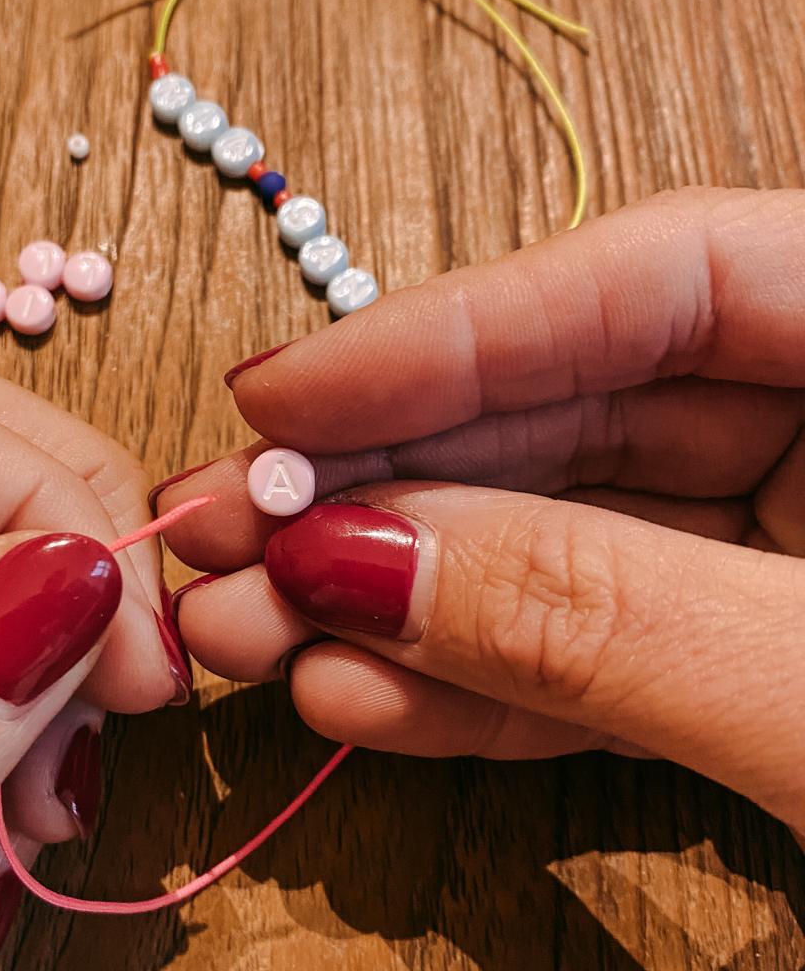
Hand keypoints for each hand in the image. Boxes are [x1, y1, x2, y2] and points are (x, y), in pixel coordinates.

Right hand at [158, 188, 804, 839]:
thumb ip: (602, 613)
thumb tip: (360, 562)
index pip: (664, 277)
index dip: (456, 330)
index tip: (280, 396)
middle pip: (575, 416)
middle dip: (383, 484)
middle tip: (222, 528)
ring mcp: (793, 566)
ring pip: (560, 547)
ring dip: (395, 598)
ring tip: (247, 629)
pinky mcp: (751, 687)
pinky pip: (599, 659)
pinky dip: (476, 685)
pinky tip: (354, 694)